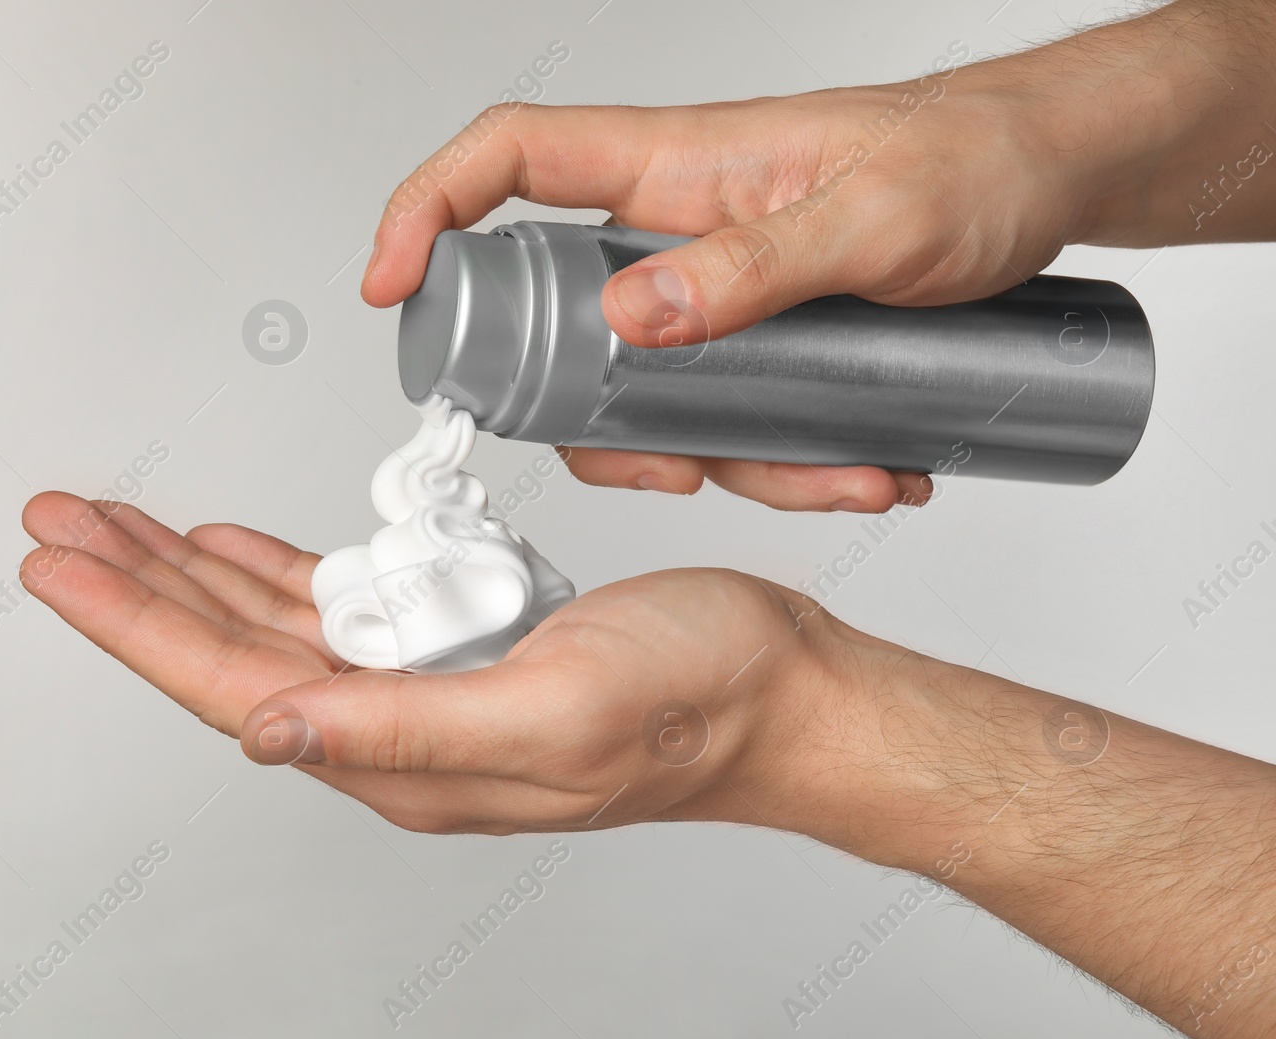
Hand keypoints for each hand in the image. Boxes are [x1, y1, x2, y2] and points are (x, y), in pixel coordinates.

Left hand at [17, 491, 843, 835]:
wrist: (777, 690)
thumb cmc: (694, 703)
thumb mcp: (552, 712)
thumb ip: (405, 728)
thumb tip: (271, 728)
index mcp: (403, 755)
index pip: (230, 686)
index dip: (136, 626)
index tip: (61, 568)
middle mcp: (395, 728)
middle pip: (227, 650)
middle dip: (134, 587)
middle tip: (58, 525)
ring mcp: (423, 687)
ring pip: (269, 623)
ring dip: (186, 570)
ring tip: (115, 524)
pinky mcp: (456, 648)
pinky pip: (337, 605)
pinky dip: (271, 569)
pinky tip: (229, 547)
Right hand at [361, 4, 1264, 511]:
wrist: (1049, 181)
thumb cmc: (969, 162)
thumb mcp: (873, 220)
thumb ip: (750, 265)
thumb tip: (624, 316)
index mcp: (674, 164)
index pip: (508, 161)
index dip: (427, 212)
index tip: (392, 286)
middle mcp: (674, 227)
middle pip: (560, 320)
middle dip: (600, 419)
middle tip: (674, 466)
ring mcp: (711, 288)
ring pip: (653, 392)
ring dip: (731, 459)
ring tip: (842, 474)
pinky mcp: (756, 335)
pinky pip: (728, 412)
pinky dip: (784, 459)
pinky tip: (866, 468)